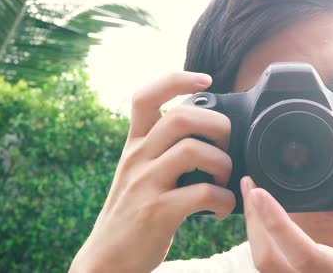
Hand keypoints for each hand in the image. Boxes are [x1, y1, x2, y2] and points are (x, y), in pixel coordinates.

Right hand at [70, 72, 234, 272]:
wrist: (107, 259)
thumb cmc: (133, 213)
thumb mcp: (137, 172)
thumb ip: (161, 150)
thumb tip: (204, 133)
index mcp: (134, 145)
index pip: (144, 96)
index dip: (176, 79)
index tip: (205, 79)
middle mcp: (137, 158)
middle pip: (181, 116)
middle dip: (217, 125)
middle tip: (225, 146)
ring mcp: (145, 184)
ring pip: (195, 150)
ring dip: (223, 164)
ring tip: (224, 181)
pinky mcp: (157, 212)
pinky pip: (203, 192)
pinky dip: (223, 200)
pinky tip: (221, 209)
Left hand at [240, 160, 332, 272]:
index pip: (304, 253)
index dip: (277, 223)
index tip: (259, 192)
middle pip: (269, 259)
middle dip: (254, 220)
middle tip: (250, 185)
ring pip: (264, 265)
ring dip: (254, 230)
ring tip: (253, 199)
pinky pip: (268, 269)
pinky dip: (260, 242)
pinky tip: (261, 222)